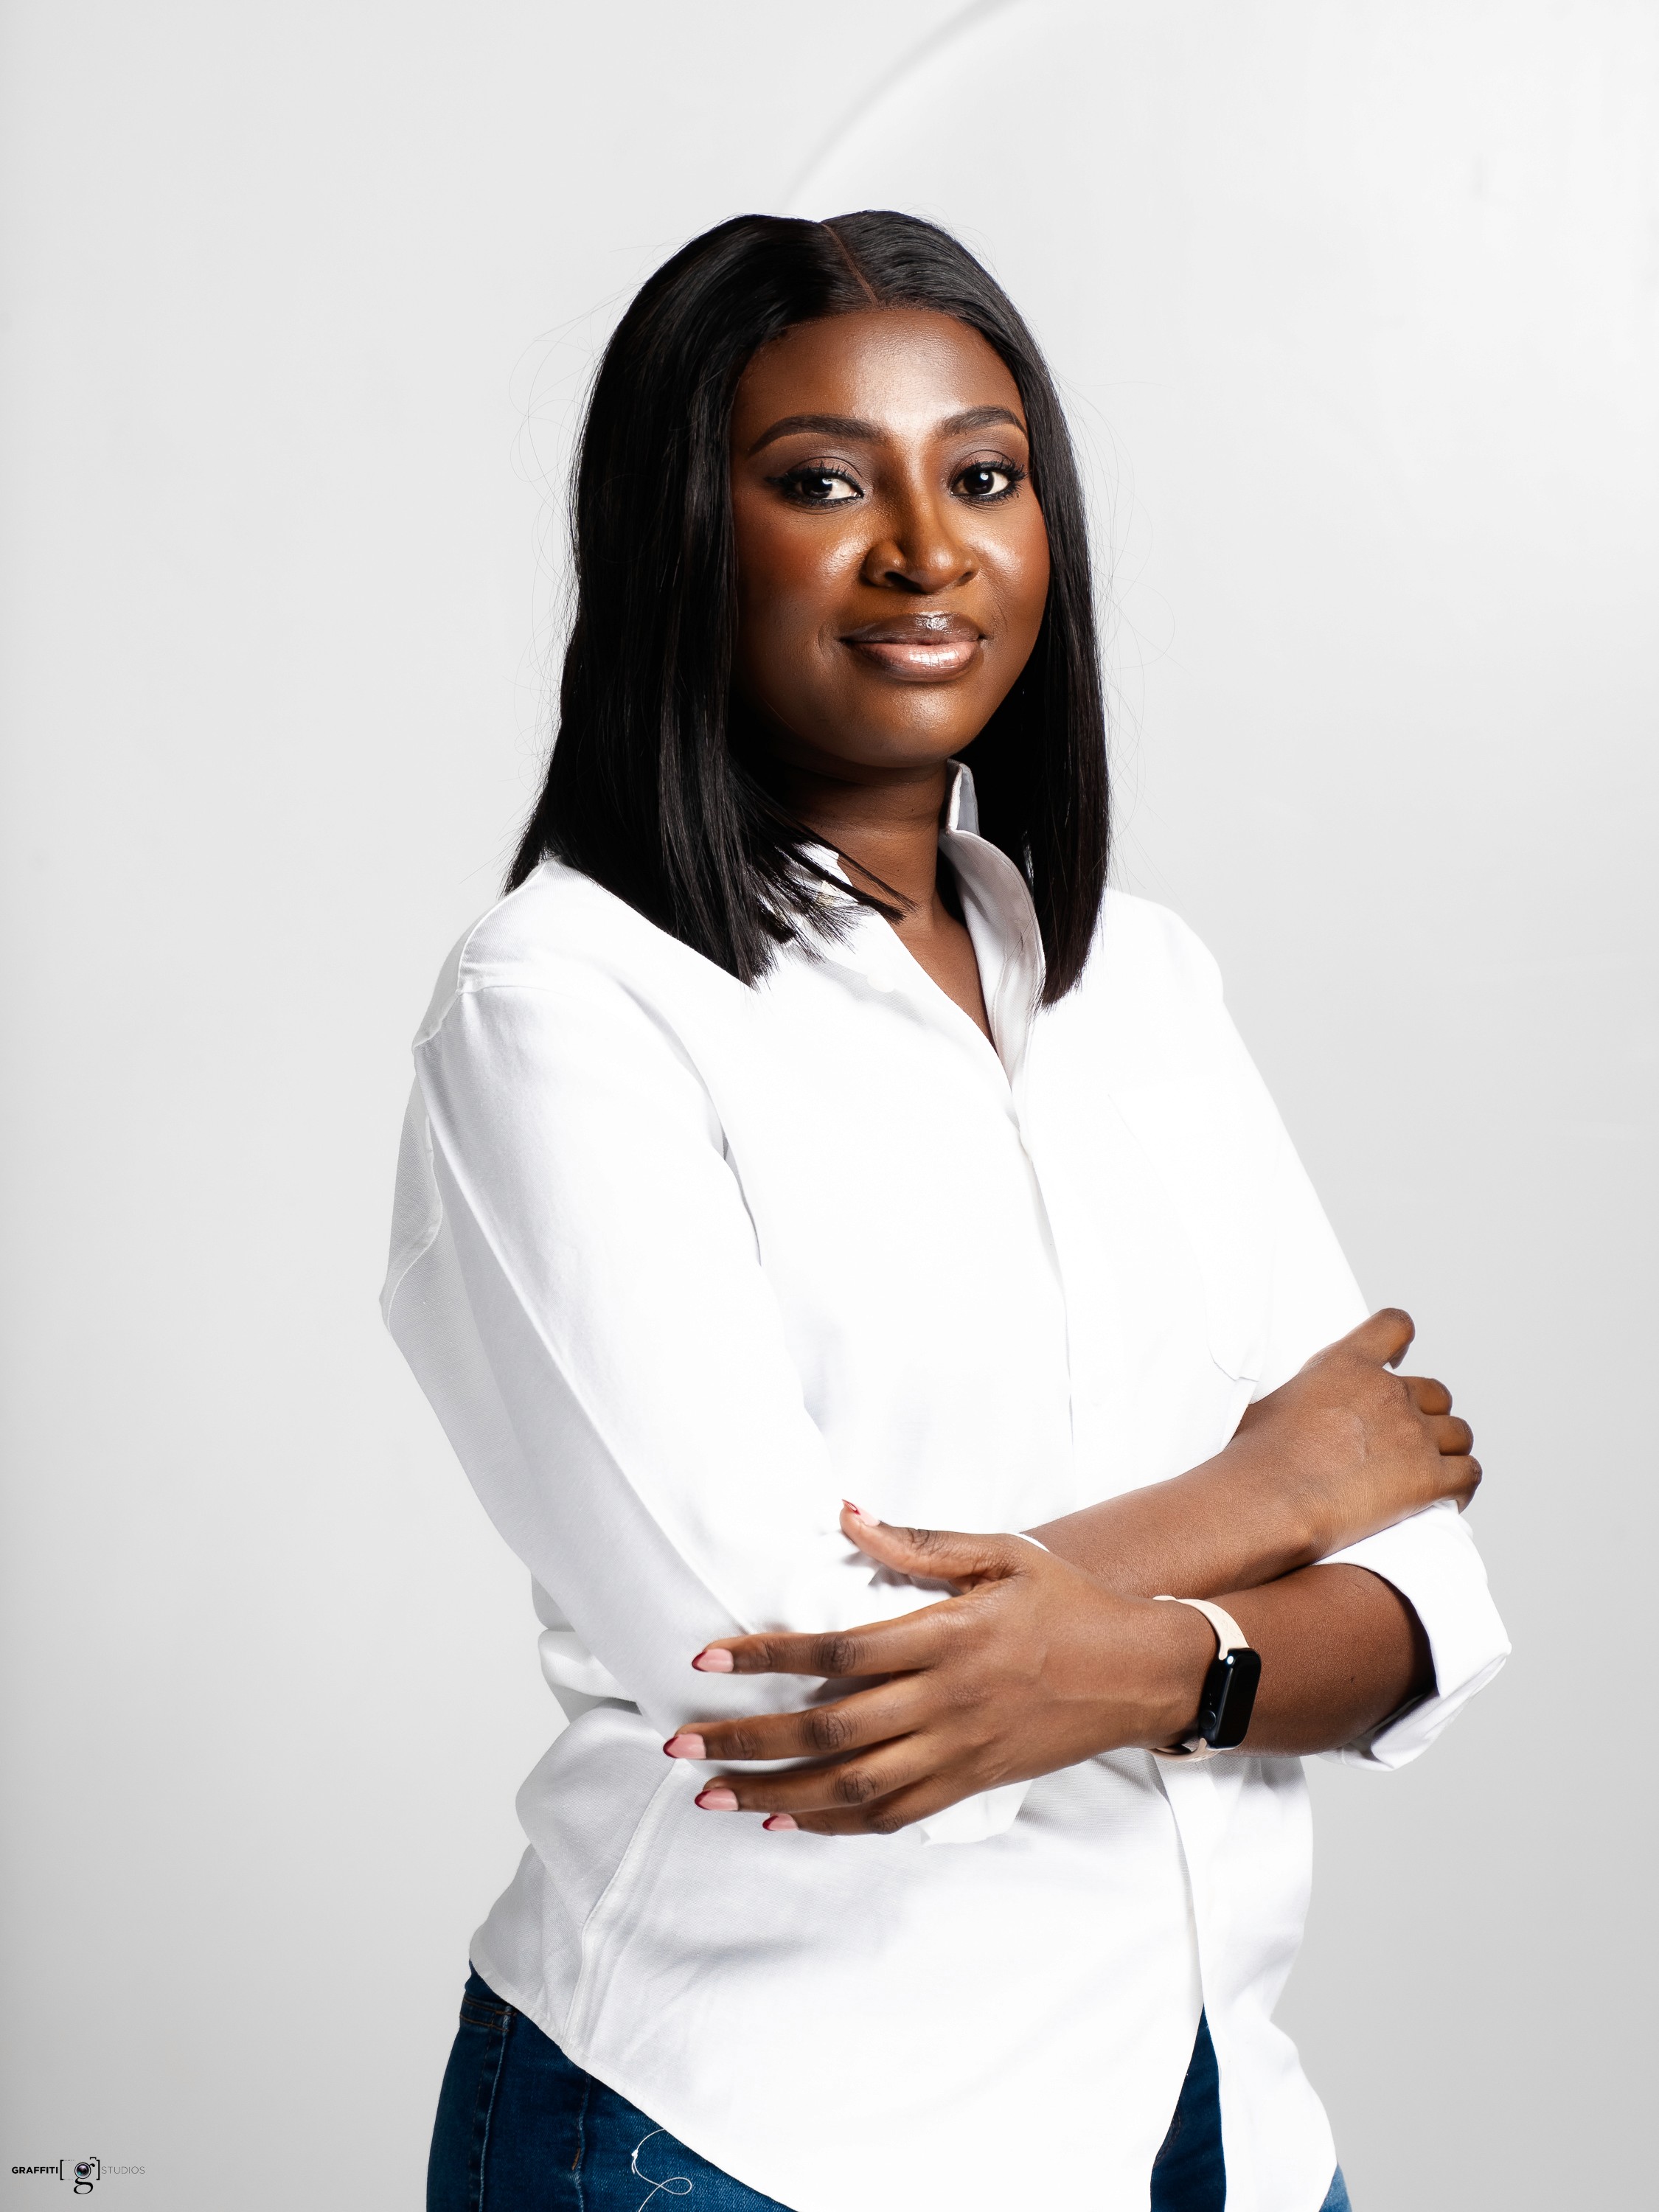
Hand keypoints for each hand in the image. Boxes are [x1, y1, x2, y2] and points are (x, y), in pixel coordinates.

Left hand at [663, 1506, 1215, 1836]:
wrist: (1140, 1673)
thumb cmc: (1068, 1602)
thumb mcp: (1002, 1554)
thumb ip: (919, 1543)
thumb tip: (846, 1515)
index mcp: (949, 1637)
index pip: (838, 1652)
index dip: (767, 1657)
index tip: (707, 1660)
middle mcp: (947, 1702)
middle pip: (829, 1730)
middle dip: (747, 1739)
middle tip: (679, 1742)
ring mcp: (958, 1751)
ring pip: (851, 1786)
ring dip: (776, 1792)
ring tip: (713, 1794)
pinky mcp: (971, 1783)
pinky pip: (892, 1814)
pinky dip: (834, 1823)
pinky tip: (787, 1819)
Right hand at [1230, 1307, 1479, 1560]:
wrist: (1271, 1496)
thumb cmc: (1256, 1457)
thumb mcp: (1269, 1404)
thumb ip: (1296, 1399)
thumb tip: (1282, 1413)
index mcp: (1347, 1365)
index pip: (1392, 1327)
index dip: (1402, 1340)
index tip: (1400, 1356)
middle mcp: (1388, 1393)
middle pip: (1435, 1392)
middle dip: (1427, 1412)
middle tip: (1408, 1436)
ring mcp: (1413, 1434)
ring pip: (1458, 1433)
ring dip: (1449, 1449)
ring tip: (1437, 1469)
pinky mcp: (1429, 1478)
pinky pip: (1468, 1474)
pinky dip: (1463, 1485)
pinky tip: (1450, 1498)